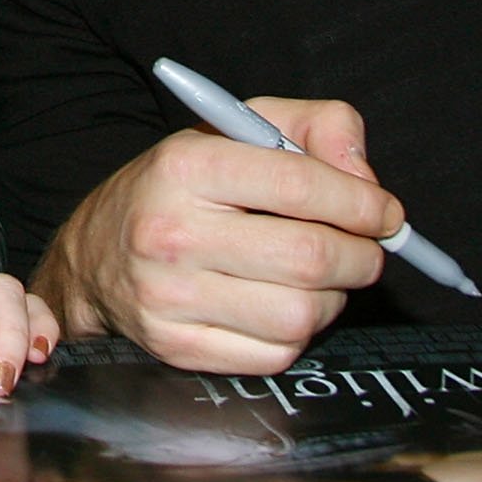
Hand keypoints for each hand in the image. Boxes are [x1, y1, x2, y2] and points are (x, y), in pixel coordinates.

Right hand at [39, 96, 399, 373]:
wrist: (97, 255)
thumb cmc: (183, 189)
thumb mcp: (238, 130)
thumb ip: (317, 126)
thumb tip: (367, 183)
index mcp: (185, 167)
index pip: (299, 185)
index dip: (362, 204)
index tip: (385, 214)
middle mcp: (170, 232)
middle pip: (310, 257)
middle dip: (360, 256)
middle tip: (364, 249)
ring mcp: (170, 297)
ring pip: (302, 314)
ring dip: (331, 299)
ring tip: (316, 278)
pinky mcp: (178, 348)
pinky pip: (277, 354)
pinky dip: (296, 334)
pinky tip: (278, 304)